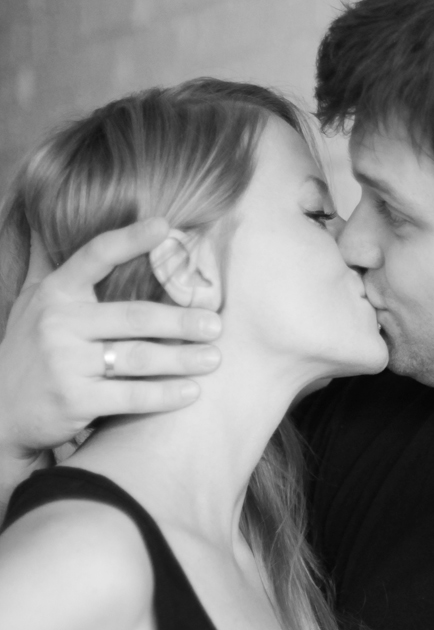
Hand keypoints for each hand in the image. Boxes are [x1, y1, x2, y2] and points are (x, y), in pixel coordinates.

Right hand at [0, 219, 221, 460]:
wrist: (0, 411)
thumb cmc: (28, 352)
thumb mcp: (31, 303)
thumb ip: (55, 269)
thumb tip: (53, 217)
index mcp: (55, 293)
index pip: (95, 256)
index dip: (130, 239)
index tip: (166, 227)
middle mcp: (58, 323)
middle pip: (134, 316)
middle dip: (180, 320)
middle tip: (216, 324)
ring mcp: (66, 362)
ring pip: (138, 358)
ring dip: (182, 359)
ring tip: (214, 359)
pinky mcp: (75, 400)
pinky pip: (131, 396)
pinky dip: (165, 395)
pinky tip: (192, 392)